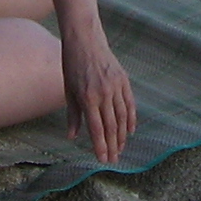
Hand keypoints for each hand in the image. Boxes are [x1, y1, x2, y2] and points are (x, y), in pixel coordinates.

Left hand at [62, 29, 137, 164]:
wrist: (85, 39)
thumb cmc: (72, 65)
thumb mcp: (68, 90)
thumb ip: (73, 115)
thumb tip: (72, 136)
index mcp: (88, 97)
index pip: (97, 129)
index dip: (100, 146)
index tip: (103, 159)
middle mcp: (104, 93)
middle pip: (111, 126)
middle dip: (112, 145)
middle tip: (114, 160)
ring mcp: (116, 86)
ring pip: (122, 117)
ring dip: (122, 135)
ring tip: (120, 148)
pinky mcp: (123, 80)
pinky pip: (129, 103)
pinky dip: (131, 118)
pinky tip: (129, 130)